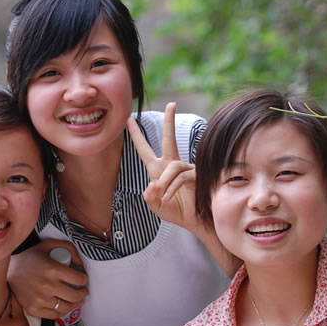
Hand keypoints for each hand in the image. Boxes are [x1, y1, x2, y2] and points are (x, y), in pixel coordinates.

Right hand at [8, 239, 87, 318]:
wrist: (8, 271)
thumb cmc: (30, 258)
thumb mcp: (48, 244)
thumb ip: (68, 247)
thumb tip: (79, 263)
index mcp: (52, 269)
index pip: (79, 280)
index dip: (84, 280)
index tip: (82, 279)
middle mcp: (47, 285)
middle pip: (75, 296)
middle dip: (82, 294)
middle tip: (82, 291)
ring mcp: (40, 299)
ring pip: (66, 308)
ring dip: (75, 304)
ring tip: (75, 300)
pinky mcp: (33, 308)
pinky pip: (54, 315)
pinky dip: (61, 311)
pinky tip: (63, 306)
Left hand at [127, 103, 197, 229]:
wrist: (197, 221)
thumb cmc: (178, 212)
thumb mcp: (156, 206)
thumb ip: (149, 197)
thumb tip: (152, 185)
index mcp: (160, 169)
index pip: (145, 149)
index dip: (137, 135)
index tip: (129, 120)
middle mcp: (173, 165)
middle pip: (169, 139)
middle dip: (169, 122)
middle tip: (171, 104)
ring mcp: (186, 169)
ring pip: (172, 166)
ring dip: (165, 182)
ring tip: (162, 197)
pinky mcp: (197, 176)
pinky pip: (181, 177)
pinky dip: (171, 188)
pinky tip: (168, 198)